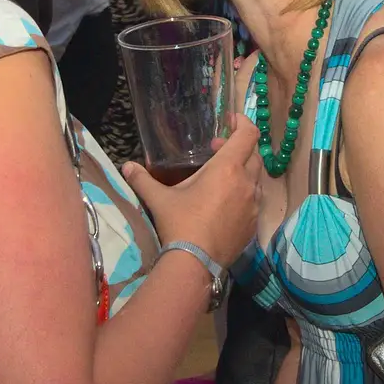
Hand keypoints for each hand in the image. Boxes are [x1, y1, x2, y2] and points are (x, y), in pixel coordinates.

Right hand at [121, 116, 262, 266]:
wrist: (195, 264)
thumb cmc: (180, 224)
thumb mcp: (159, 199)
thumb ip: (143, 179)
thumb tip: (127, 166)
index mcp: (227, 169)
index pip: (248, 134)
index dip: (242, 122)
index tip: (230, 120)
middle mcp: (246, 183)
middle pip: (253, 154)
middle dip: (237, 147)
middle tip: (215, 151)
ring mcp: (254, 205)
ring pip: (256, 178)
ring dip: (242, 170)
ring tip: (220, 177)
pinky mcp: (254, 224)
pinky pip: (254, 200)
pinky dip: (244, 193)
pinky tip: (225, 203)